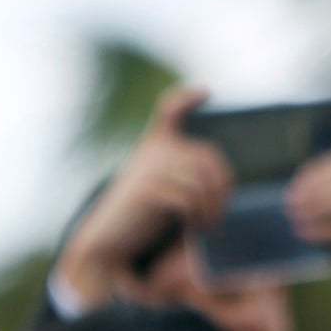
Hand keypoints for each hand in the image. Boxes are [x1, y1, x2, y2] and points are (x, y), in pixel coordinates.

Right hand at [54, 85, 233, 309]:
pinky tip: (195, 228)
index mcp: (154, 146)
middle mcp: (152, 151)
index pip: (168, 111)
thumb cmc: (139, 215)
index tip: (204, 91)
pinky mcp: (148, 189)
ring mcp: (150, 168)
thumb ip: (181, 173)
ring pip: (203, 181)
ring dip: (213, 206)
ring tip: (210, 224)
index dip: (185, 98)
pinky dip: (199, 216)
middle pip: (207, 156)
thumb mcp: (160, 186)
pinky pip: (190, 198)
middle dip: (222, 186)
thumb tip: (222, 177)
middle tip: (220, 212)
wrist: (107, 239)